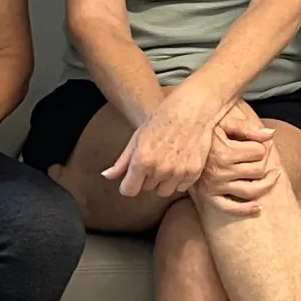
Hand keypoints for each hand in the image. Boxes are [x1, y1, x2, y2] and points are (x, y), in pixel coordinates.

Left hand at [102, 86, 220, 199]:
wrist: (192, 109)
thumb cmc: (163, 119)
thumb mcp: (137, 137)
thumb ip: (122, 161)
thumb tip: (107, 176)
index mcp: (142, 160)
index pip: (129, 190)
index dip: (129, 184)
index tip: (133, 178)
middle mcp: (160, 169)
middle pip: (147, 188)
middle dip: (148, 177)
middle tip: (156, 158)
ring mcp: (178, 172)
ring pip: (164, 191)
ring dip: (164, 181)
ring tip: (168, 162)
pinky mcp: (193, 172)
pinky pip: (181, 187)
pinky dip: (180, 179)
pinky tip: (181, 162)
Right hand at [197, 104, 285, 216]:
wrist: (178, 142)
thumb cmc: (204, 130)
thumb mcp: (223, 122)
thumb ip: (248, 128)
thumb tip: (271, 134)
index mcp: (224, 152)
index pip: (258, 152)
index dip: (262, 146)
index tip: (258, 142)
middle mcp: (219, 172)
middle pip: (257, 171)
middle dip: (264, 161)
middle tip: (263, 155)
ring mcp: (214, 187)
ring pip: (251, 190)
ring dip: (266, 184)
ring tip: (273, 176)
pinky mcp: (208, 197)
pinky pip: (231, 208)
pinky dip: (247, 210)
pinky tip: (258, 207)